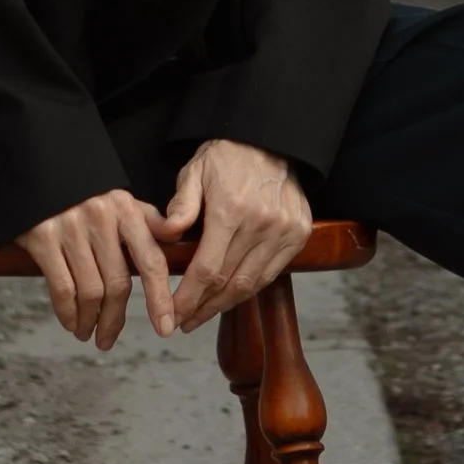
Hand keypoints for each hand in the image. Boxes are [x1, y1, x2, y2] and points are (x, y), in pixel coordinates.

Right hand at [18, 187, 178, 348]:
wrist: (38, 169)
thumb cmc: (83, 192)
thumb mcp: (119, 198)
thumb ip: (147, 222)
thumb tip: (175, 240)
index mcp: (126, 209)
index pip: (151, 261)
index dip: (160, 299)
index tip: (165, 327)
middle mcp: (101, 218)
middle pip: (118, 284)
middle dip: (115, 320)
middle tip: (109, 340)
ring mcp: (70, 227)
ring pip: (90, 291)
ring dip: (90, 320)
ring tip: (88, 332)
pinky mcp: (42, 237)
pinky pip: (61, 287)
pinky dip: (67, 312)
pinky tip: (70, 322)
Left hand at [161, 141, 310, 332]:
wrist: (269, 140)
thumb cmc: (226, 156)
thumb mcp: (194, 171)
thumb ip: (180, 206)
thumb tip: (165, 236)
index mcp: (231, 209)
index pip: (207, 268)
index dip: (188, 296)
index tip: (173, 312)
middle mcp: (261, 223)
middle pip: (229, 282)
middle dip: (203, 307)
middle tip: (184, 322)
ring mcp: (284, 231)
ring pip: (251, 283)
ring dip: (225, 304)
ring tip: (203, 315)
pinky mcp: (298, 234)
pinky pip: (271, 273)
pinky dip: (249, 289)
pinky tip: (229, 297)